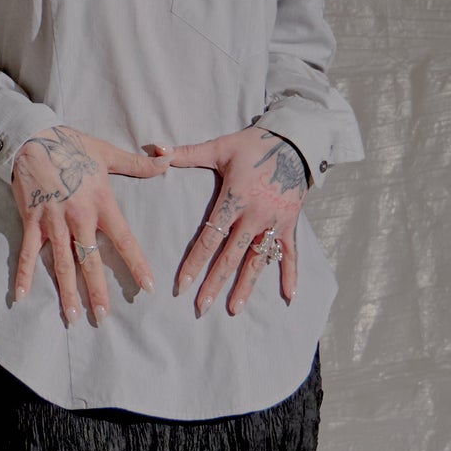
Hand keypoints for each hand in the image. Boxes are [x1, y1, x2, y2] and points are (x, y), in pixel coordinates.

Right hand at [10, 124, 167, 325]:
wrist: (32, 138)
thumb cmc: (72, 145)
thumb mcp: (108, 153)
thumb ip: (139, 163)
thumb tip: (168, 160)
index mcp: (101, 203)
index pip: (124, 240)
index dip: (136, 264)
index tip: (148, 287)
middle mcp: (78, 217)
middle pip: (90, 261)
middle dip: (97, 291)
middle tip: (103, 317)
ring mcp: (53, 222)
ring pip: (62, 264)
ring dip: (67, 292)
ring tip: (73, 316)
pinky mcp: (32, 222)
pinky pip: (29, 254)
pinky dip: (24, 276)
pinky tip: (21, 297)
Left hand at [162, 124, 306, 316]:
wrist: (295, 140)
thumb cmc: (253, 144)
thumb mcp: (219, 147)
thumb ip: (186, 153)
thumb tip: (155, 150)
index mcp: (234, 199)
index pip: (210, 237)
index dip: (195, 262)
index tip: (182, 285)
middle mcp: (255, 215)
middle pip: (231, 256)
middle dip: (215, 283)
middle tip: (202, 308)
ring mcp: (274, 222)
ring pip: (258, 260)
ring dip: (246, 286)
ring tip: (234, 309)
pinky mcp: (290, 223)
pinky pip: (291, 253)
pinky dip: (291, 274)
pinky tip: (288, 297)